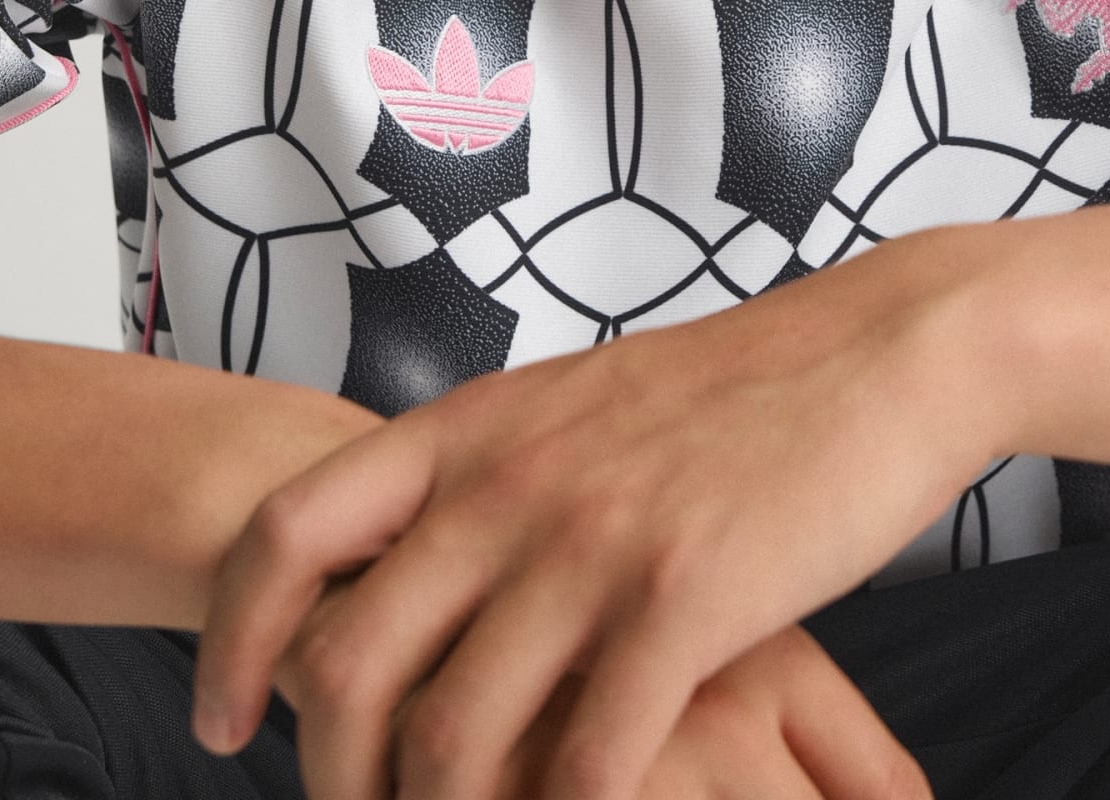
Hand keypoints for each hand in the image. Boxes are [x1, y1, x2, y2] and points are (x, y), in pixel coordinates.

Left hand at [191, 226, 989, 798]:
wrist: (878, 352)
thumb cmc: (731, 389)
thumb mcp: (575, 402)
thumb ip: (486, 472)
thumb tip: (408, 565)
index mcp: (472, 428)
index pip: (283, 535)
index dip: (231, 643)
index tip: (231, 721)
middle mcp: (509, 485)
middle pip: (350, 670)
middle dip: (330, 779)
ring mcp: (593, 544)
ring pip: (452, 743)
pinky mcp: (686, 603)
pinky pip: (588, 764)